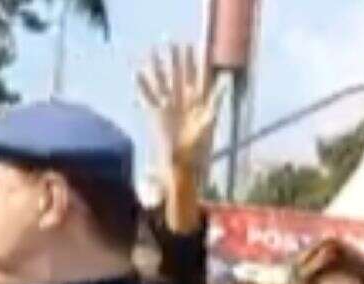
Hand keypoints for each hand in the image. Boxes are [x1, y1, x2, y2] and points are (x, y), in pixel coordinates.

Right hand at [137, 44, 224, 179]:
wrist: (183, 161)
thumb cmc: (200, 144)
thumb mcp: (210, 119)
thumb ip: (217, 98)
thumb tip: (227, 80)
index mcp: (199, 101)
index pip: (199, 76)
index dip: (197, 61)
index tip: (196, 45)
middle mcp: (183, 100)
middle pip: (179, 74)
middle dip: (176, 59)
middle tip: (172, 41)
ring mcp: (169, 105)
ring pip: (162, 81)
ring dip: (157, 67)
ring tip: (151, 51)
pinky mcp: (155, 113)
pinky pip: (147, 96)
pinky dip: (141, 86)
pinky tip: (137, 73)